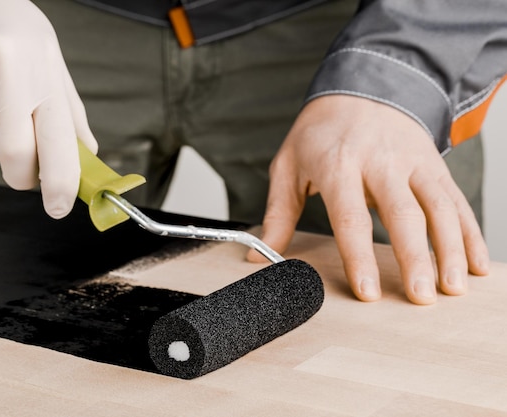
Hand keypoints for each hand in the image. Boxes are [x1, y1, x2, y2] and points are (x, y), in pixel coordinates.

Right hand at [0, 0, 96, 218]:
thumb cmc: (9, 30)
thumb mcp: (50, 61)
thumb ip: (70, 112)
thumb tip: (85, 155)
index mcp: (41, 74)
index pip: (57, 144)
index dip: (61, 184)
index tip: (60, 206)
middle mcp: (4, 80)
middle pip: (15, 159)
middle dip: (23, 172)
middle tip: (24, 157)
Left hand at [247, 95, 489, 304]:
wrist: (361, 87)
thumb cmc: (320, 133)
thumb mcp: (288, 165)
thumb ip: (278, 213)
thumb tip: (258, 257)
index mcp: (338, 164)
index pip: (350, 216)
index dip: (359, 257)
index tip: (368, 292)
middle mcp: (380, 162)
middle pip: (402, 213)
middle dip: (415, 258)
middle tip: (420, 297)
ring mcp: (412, 162)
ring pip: (438, 207)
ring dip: (451, 248)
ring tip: (453, 287)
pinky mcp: (434, 164)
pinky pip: (456, 200)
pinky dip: (470, 232)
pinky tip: (476, 263)